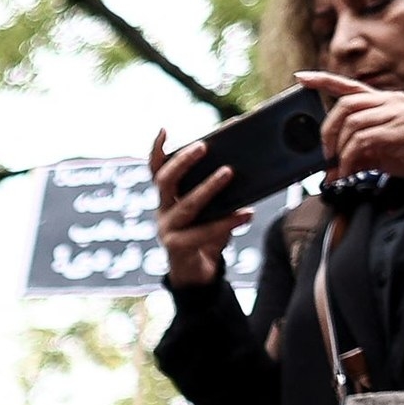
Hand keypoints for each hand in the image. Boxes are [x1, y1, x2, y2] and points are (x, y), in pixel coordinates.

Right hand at [147, 133, 255, 289]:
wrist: (197, 275)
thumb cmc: (205, 235)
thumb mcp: (209, 210)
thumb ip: (219, 193)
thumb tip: (244, 166)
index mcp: (167, 198)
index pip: (156, 170)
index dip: (157, 150)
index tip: (164, 130)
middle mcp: (163, 211)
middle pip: (164, 181)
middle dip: (183, 162)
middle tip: (204, 147)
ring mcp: (168, 230)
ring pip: (187, 205)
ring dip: (208, 187)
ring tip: (229, 172)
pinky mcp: (179, 247)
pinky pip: (206, 231)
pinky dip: (228, 221)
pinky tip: (247, 213)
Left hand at [298, 71, 403, 181]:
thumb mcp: (380, 152)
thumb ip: (356, 155)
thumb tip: (331, 171)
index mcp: (384, 101)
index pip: (349, 85)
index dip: (323, 80)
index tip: (301, 78)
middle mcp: (390, 101)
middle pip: (345, 104)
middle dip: (328, 130)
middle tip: (325, 153)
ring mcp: (397, 113)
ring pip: (353, 123)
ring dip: (339, 149)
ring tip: (339, 167)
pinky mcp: (400, 129)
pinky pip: (364, 140)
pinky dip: (350, 159)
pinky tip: (350, 171)